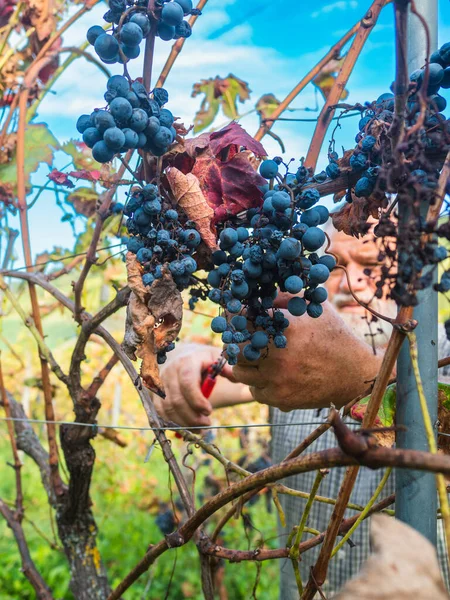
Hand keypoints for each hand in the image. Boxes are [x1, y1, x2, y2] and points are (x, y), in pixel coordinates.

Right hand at [153, 343, 249, 427]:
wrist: (181, 355)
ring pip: (168, 408)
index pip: (187, 382)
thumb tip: (237, 377)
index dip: (197, 400)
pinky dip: (174, 422)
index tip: (209, 411)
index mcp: (187, 362)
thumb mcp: (216, 358)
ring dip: (184, 422)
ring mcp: (161, 383)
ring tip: (200, 427)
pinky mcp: (155, 393)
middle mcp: (170, 371)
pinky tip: (187, 426)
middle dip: (192, 416)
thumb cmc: (203, 360)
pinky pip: (161, 412)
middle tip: (207, 423)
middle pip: (177, 399)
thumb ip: (228, 368)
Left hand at [232, 299, 384, 411]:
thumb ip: (285, 297)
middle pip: (235, 347)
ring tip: (258, 357)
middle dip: (237, 342)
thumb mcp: (314, 308)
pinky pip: (253, 390)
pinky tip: (271, 374)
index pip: (241, 320)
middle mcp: (278, 354)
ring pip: (240, 371)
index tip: (235, 317)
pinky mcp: (279, 398)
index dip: (235, 318)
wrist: (354, 374)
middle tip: (243, 339)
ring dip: (245, 363)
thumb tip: (256, 295)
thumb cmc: (333, 336)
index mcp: (285, 327)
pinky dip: (258, 382)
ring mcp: (277, 379)